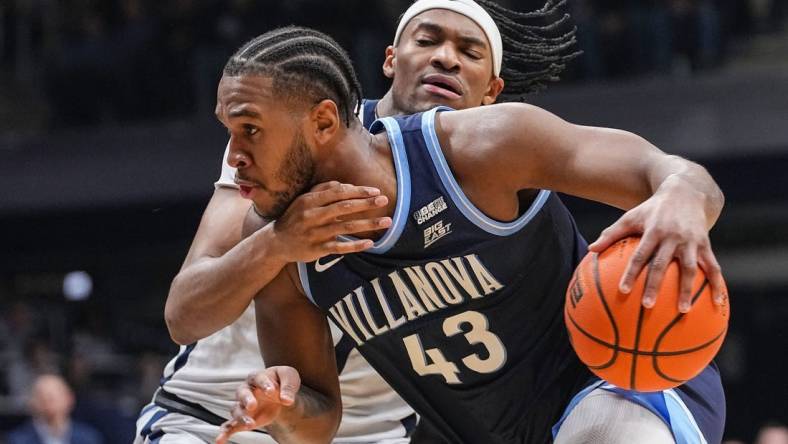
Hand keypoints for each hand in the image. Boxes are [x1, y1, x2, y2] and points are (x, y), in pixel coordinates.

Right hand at [215, 367, 301, 443]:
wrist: (280, 394)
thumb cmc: (282, 382)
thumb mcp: (289, 377)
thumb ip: (288, 386)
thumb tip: (287, 400)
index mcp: (258, 377)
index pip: (258, 378)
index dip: (264, 384)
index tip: (272, 391)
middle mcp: (247, 390)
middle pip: (242, 393)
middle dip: (246, 399)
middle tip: (253, 406)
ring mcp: (243, 405)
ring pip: (236, 410)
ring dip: (241, 417)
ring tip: (250, 425)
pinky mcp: (243, 419)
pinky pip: (230, 426)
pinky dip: (224, 433)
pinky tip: (220, 440)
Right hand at [251, 181, 391, 262]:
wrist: (276, 242)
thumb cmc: (295, 217)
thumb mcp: (304, 200)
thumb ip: (323, 190)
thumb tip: (346, 185)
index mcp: (310, 201)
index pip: (338, 192)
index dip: (358, 191)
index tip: (375, 191)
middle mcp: (312, 216)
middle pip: (344, 208)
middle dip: (366, 204)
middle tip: (385, 201)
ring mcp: (315, 233)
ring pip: (346, 227)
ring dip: (368, 224)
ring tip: (387, 222)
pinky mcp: (317, 249)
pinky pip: (339, 247)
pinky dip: (355, 245)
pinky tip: (370, 243)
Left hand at [588, 177, 725, 312]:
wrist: (686, 191)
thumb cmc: (652, 209)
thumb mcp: (631, 216)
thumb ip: (611, 234)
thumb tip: (590, 249)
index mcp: (653, 231)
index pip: (640, 255)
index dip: (631, 272)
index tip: (623, 291)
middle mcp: (673, 237)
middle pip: (662, 264)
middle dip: (654, 286)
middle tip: (647, 306)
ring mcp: (691, 242)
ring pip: (690, 269)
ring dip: (687, 290)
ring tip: (683, 311)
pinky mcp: (706, 244)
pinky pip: (713, 267)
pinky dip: (717, 284)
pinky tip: (717, 302)